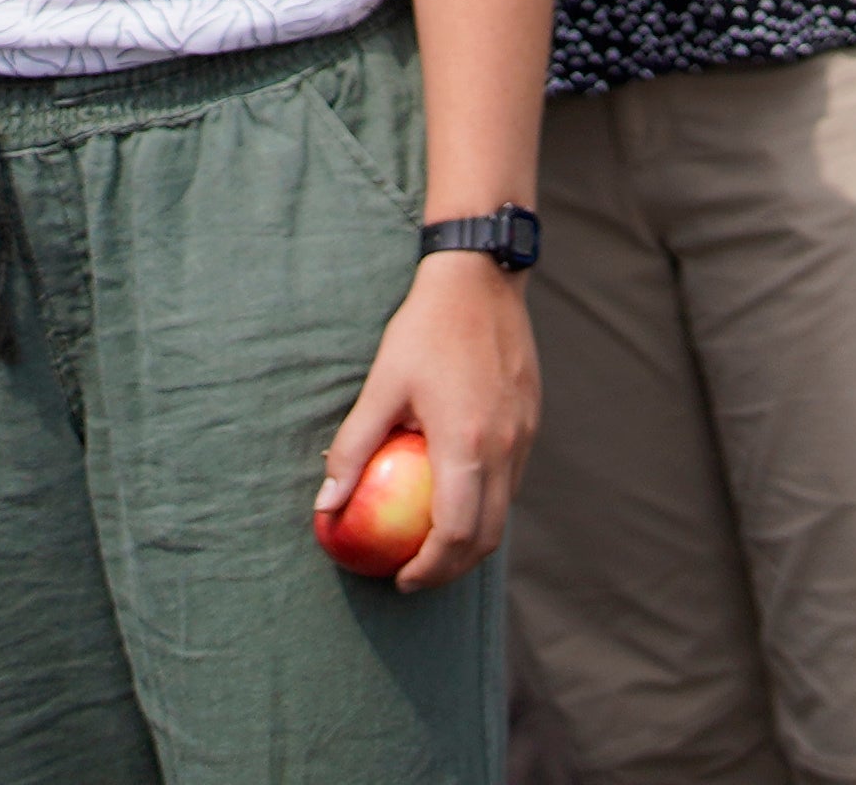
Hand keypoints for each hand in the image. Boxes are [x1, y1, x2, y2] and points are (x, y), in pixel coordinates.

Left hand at [316, 251, 536, 592]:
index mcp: (467, 443)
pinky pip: (511, 479)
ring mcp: (525, 433)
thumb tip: (324, 506)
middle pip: (489, 535)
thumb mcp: (380, 387)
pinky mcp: (531, 419)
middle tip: (413, 575)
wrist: (483, 277)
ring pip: (505, 509)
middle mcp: (505, 446)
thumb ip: (355, 449)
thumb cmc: (424, 330)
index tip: (400, 579)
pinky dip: (485, 503)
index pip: (456, 533)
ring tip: (430, 542)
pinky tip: (453, 494)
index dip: (429, 569)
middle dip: (452, 568)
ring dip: (471, 538)